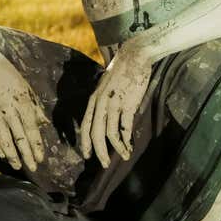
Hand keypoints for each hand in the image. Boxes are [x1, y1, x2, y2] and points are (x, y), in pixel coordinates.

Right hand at [0, 50, 48, 171]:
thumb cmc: (10, 77)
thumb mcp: (27, 90)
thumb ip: (35, 109)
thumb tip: (43, 125)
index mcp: (24, 105)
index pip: (32, 131)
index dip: (37, 147)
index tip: (41, 159)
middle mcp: (10, 111)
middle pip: (20, 139)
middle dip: (27, 155)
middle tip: (33, 168)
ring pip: (5, 140)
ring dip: (12, 155)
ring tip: (18, 165)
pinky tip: (2, 154)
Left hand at [79, 45, 151, 168]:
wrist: (135, 56)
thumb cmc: (122, 70)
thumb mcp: (106, 86)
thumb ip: (103, 101)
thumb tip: (105, 117)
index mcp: (94, 99)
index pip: (85, 125)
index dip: (85, 142)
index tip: (87, 155)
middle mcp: (100, 103)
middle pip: (95, 134)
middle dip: (99, 152)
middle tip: (103, 164)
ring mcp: (114, 104)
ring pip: (110, 133)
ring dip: (116, 149)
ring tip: (123, 157)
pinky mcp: (128, 104)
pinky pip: (125, 127)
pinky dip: (127, 139)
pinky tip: (129, 145)